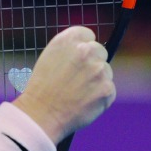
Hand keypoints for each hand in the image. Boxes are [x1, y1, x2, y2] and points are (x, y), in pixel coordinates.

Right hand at [13, 26, 115, 142]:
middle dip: (93, 63)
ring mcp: (98, 70)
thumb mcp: (50, 58)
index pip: (88, 35)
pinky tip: (84, 102)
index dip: (83, 48)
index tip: (78, 59)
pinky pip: (109, 90)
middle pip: (100, 51)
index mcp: (69, 40)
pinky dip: (100, 97)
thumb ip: (70, 50)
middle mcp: (85, 51)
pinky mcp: (107, 88)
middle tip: (79, 78)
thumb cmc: (41, 89)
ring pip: (106, 72)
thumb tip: (87, 49)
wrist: (41, 114)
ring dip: (97, 81)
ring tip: (78, 93)